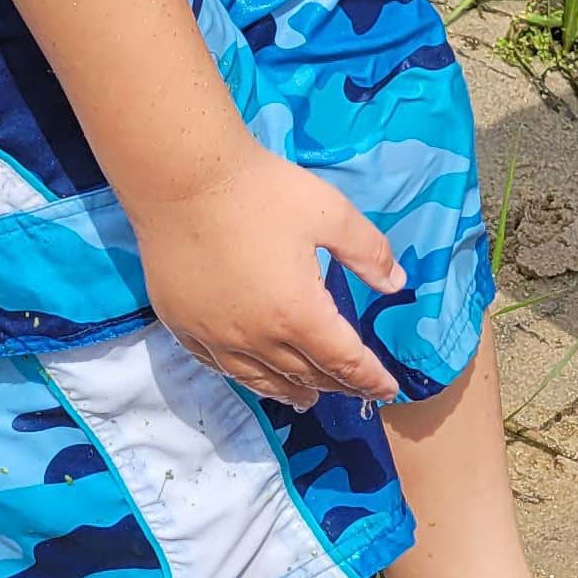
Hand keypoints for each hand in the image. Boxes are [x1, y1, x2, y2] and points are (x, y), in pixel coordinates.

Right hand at [133, 145, 403, 405]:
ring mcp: (215, 337)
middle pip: (305, 374)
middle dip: (336, 385)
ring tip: (307, 400)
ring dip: (291, 392)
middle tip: (353, 390)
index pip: (344, 360)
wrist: (181, 178)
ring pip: (261, 380)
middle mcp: (257, 338)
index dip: (369, 378)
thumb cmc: (260, 191)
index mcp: (298, 314)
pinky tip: (252, 376)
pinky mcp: (183, 326)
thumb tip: (396, 283)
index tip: (388, 390)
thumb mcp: (330, 212)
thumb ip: (367, 251)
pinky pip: (219, 366)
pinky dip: (246, 378)